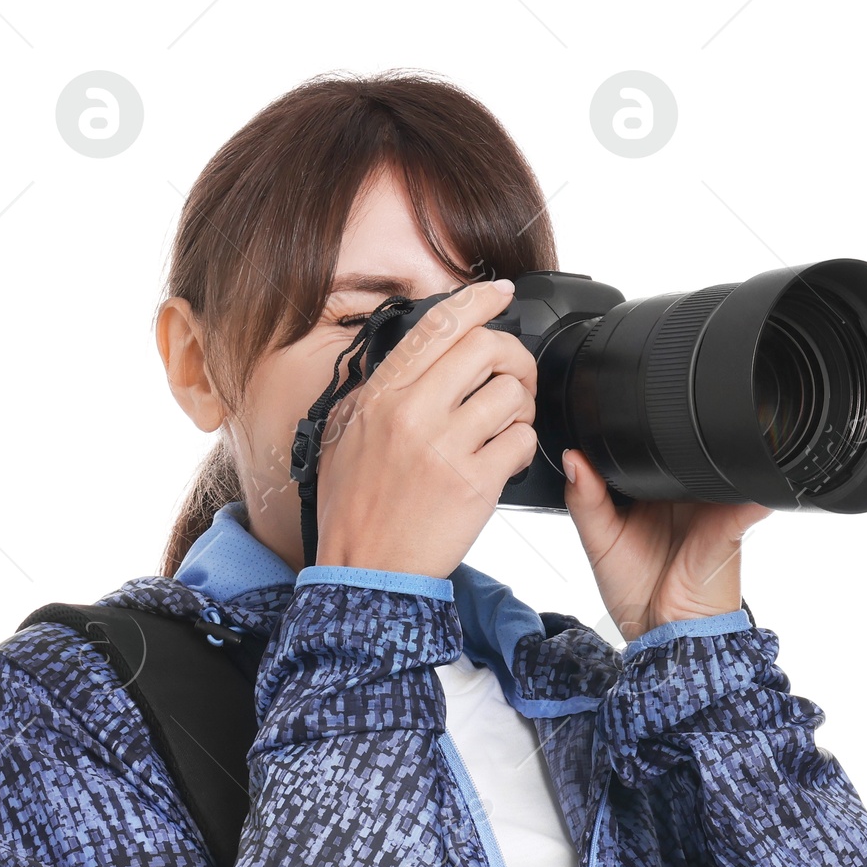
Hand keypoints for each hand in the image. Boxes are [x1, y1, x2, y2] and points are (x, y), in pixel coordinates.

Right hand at [313, 279, 536, 578]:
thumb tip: (413, 359)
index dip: (478, 301)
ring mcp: (446, 449)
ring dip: (519, 407)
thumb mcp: (344, 437)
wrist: (366, 571)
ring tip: (505, 427)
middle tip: (513, 377)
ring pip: (511, 393)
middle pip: (487, 348)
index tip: (499, 295)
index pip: (439, 326)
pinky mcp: (475, 484)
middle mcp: (413, 414)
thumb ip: (377, 394)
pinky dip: (522, 447)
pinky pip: (521, 441)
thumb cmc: (355, 512)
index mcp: (381, 396)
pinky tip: (505, 460)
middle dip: (513, 357)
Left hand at [562, 449, 770, 641]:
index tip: (611, 422)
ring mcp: (712, 505)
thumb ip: (585, 501)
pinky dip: (753, 489)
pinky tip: (742, 479)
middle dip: (670, 435)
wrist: (664, 632)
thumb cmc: (635, 590)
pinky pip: (751, 500)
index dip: (630, 434)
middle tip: (647, 429)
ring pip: (719, 464)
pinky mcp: (732, 525)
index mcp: (653, 490)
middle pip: (684, 447)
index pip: (645, 449)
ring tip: (680, 452)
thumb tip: (573, 459)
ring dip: (710, 452)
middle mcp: (685, 492)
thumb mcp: (599, 543)